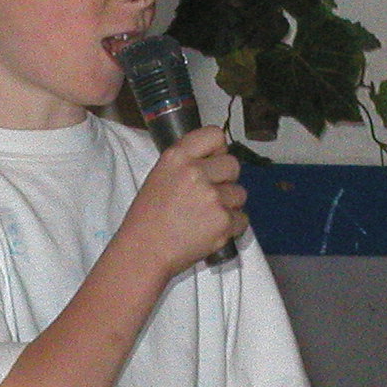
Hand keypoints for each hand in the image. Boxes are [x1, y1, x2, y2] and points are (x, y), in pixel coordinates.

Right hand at [118, 125, 245, 276]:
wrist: (145, 251)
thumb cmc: (148, 217)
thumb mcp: (160, 176)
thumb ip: (188, 163)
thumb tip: (216, 159)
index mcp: (176, 157)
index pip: (214, 135)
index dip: (218, 150)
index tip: (212, 162)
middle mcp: (195, 173)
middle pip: (233, 164)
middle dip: (226, 180)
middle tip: (208, 196)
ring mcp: (212, 197)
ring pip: (240, 193)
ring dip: (229, 205)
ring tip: (206, 216)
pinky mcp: (223, 221)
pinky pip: (242, 218)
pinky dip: (231, 226)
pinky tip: (210, 230)